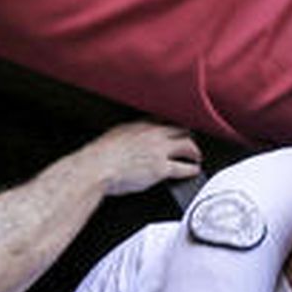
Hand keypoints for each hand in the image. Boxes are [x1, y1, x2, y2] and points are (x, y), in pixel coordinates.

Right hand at [80, 121, 201, 195]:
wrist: (96, 168)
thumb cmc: (98, 158)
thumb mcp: (113, 137)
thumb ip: (126, 136)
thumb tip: (127, 141)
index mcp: (139, 124)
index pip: (164, 120)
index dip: (173, 125)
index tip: (177, 129)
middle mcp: (153, 134)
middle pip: (181, 129)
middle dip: (188, 135)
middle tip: (190, 142)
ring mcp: (159, 150)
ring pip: (188, 146)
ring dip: (194, 152)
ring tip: (196, 157)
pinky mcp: (161, 169)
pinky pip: (184, 168)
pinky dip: (192, 170)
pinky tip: (194, 171)